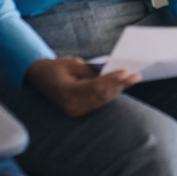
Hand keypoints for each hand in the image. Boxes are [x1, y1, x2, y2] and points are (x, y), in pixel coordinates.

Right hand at [25, 57, 139, 116]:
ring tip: (133, 80)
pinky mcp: (79, 112)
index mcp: (67, 92)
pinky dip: (110, 94)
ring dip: (118, 90)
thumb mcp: (72, 63)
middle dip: (120, 85)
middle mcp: (71, 106)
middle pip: (101, 95)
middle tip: (136, 75)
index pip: (95, 87)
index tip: (126, 72)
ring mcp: (75, 111)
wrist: (40, 78)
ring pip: (102, 100)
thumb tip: (112, 71)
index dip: (111, 79)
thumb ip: (91, 70)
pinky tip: (121, 86)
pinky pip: (98, 102)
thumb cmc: (56, 67)